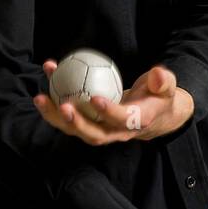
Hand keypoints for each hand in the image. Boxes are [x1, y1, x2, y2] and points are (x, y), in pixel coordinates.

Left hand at [33, 62, 193, 145]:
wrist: (154, 114)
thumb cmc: (159, 96)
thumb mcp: (167, 87)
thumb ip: (164, 81)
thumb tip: (157, 73)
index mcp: (136, 123)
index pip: (121, 120)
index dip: (108, 112)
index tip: (95, 98)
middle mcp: (115, 133)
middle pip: (93, 135)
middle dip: (75, 123)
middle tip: (62, 106)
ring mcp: (100, 131)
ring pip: (76, 130)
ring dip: (55, 116)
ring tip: (40, 97)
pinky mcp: (88, 124)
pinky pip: (70, 116)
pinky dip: (53, 102)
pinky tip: (47, 78)